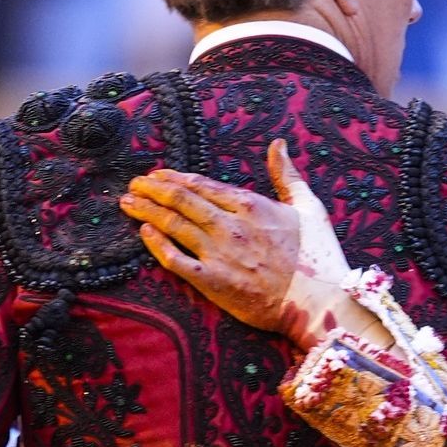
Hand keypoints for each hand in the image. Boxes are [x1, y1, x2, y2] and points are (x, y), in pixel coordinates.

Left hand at [124, 139, 361, 350]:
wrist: (318, 302)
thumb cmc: (319, 257)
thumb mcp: (309, 207)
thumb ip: (288, 175)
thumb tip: (278, 144)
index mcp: (250, 205)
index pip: (202, 185)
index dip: (175, 178)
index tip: (158, 174)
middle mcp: (229, 225)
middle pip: (181, 200)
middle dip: (153, 189)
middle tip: (134, 184)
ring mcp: (218, 253)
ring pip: (173, 225)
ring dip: (147, 210)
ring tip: (128, 202)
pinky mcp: (212, 281)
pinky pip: (175, 259)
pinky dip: (157, 244)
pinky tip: (144, 233)